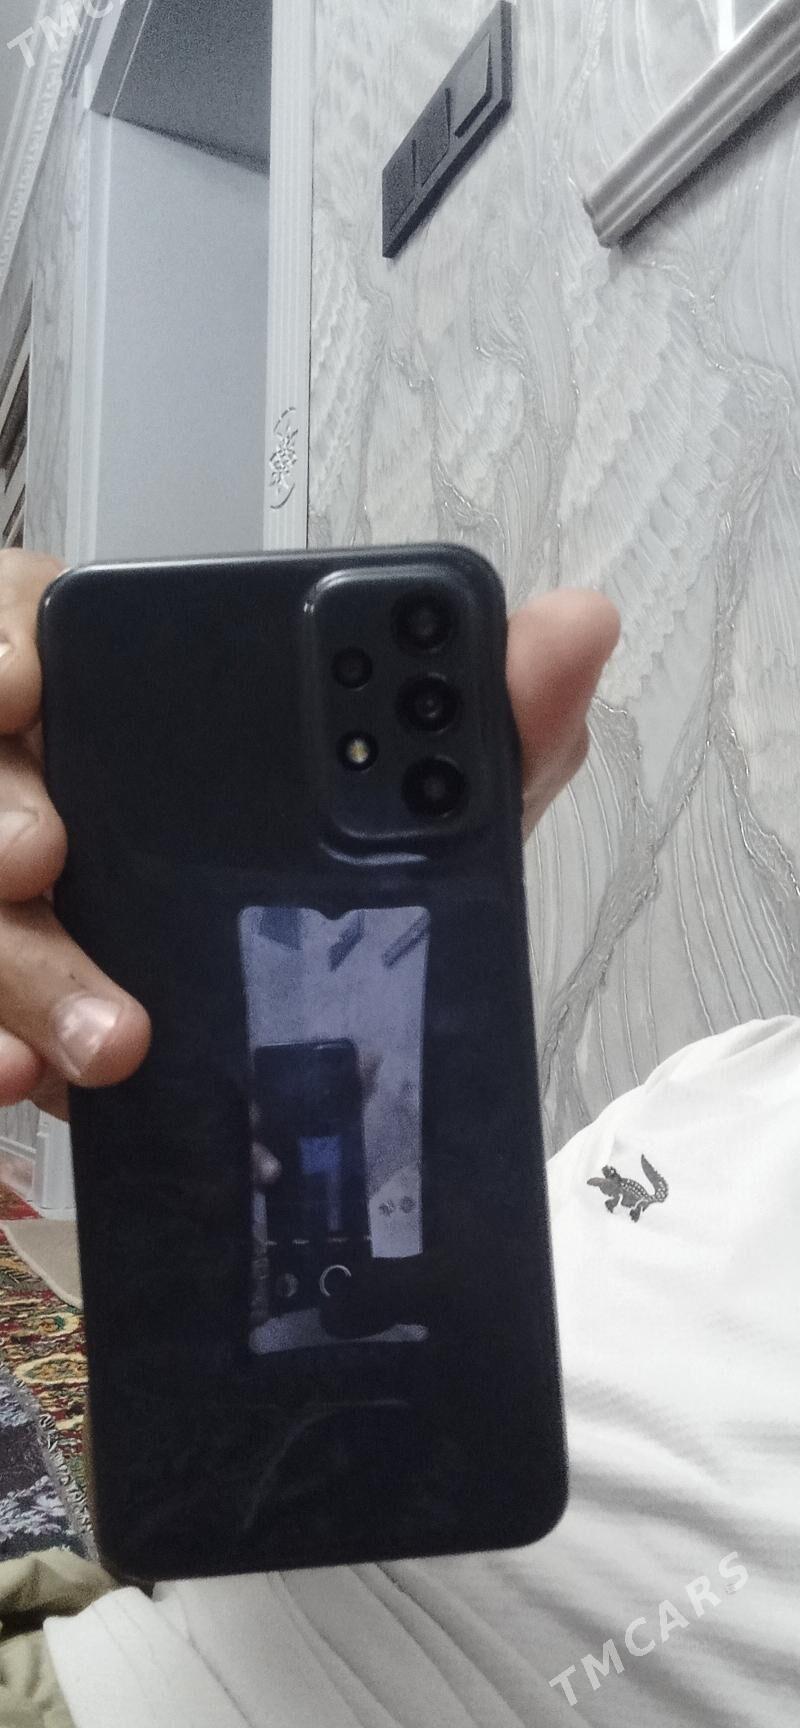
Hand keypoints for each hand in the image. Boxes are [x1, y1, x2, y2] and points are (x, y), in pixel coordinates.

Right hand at [0, 550, 618, 1123]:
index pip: (31, 624)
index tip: (25, 679)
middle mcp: (42, 781)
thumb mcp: (414, 818)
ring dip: (17, 962)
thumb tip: (579, 627)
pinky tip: (29, 1076)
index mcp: (127, 697)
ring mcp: (9, 890)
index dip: (9, 640)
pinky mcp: (5, 997)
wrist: (270, 1060)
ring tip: (101, 1034)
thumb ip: (487, 723)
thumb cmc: (328, 889)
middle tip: (48, 855)